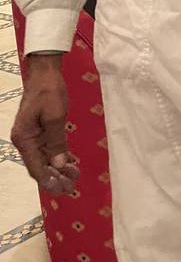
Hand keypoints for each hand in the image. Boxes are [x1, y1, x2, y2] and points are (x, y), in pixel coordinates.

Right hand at [10, 55, 78, 194]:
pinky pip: (48, 149)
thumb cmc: (49, 91)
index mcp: (24, 139)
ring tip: (75, 177)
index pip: (36, 167)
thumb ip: (56, 142)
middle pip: (39, 166)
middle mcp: (25, 140)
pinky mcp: (40, 130)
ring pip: (45, 159)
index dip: (49, 180)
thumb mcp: (55, 116)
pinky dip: (59, 157)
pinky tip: (70, 164)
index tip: (62, 189)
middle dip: (55, 178)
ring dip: (59, 169)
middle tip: (72, 187)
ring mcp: (32, 136)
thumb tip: (58, 165)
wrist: (45, 72)